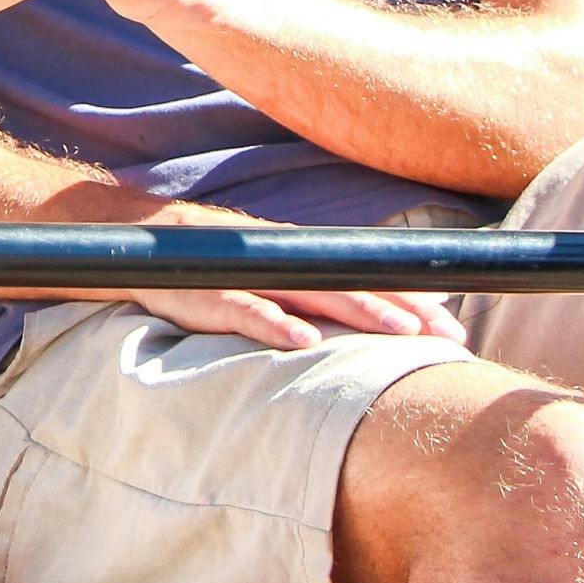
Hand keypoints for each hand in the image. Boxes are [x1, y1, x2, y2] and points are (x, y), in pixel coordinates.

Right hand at [125, 282, 468, 349]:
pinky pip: (245, 312)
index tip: (452, 327)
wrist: (131, 240)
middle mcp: (278, 262)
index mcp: (296, 260)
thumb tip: (368, 314)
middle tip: (447, 335)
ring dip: (357, 312)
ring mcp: (244, 276)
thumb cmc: (205, 266)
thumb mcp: (262, 277)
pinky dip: (275, 325)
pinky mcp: (206, 295)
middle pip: (350, 284)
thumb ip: (307, 294)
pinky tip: (304, 342)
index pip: (362, 278)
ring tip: (399, 333)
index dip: (407, 299)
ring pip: (309, 295)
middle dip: (402, 309)